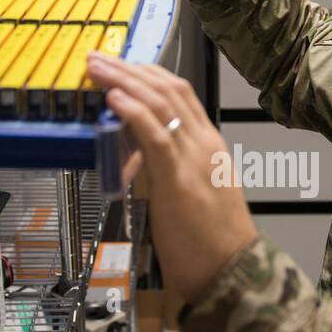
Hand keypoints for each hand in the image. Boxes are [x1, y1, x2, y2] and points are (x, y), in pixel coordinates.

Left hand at [86, 53, 256, 301]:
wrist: (235, 273)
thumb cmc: (214, 244)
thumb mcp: (196, 194)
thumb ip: (169, 170)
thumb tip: (137, 158)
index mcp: (211, 146)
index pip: (182, 93)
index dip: (148, 73)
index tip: (121, 64)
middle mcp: (205, 144)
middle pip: (167, 90)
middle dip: (129, 69)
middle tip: (99, 57)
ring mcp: (194, 160)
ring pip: (160, 105)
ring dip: (123, 81)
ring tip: (97, 68)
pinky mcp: (178, 181)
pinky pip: (155, 136)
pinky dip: (133, 112)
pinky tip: (113, 97)